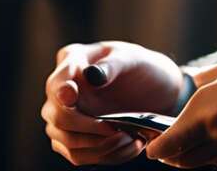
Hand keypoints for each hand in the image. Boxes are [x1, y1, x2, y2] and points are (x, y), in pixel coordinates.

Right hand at [42, 40, 186, 165]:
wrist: (159, 92)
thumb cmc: (143, 68)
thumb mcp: (132, 59)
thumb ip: (111, 64)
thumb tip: (92, 75)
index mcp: (72, 60)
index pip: (57, 82)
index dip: (61, 92)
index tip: (72, 97)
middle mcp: (62, 89)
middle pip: (57, 117)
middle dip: (88, 128)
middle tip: (117, 129)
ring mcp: (65, 116)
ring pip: (66, 142)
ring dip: (99, 147)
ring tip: (130, 139)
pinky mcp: (75, 138)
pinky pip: (79, 156)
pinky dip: (105, 155)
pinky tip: (129, 145)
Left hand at [145, 52, 216, 168]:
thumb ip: (207, 78)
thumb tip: (190, 80)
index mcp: (205, 109)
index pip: (169, 142)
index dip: (157, 149)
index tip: (152, 149)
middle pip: (184, 159)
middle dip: (176, 156)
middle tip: (171, 149)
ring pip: (210, 162)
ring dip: (205, 154)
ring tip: (213, 134)